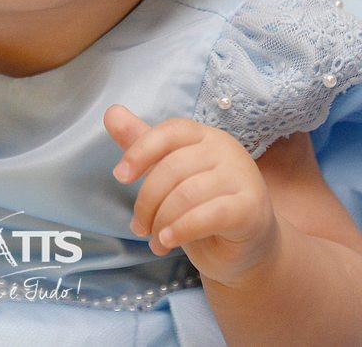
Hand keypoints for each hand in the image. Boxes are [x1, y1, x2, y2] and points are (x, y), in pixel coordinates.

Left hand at [103, 103, 280, 286]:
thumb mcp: (170, 175)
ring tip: (155, 241)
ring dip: (161, 222)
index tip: (119, 176)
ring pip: (186, 195)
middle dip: (147, 202)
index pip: (169, 132)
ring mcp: (242, 177)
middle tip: (139, 227)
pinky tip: (168, 242)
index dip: (140, 151)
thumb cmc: (204, 205)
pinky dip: (181, 230)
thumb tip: (111, 113)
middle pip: (172, 168)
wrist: (247, 247)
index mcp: (205, 136)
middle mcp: (226, 150)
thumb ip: (143, 144)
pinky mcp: (251, 209)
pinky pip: (208, 216)